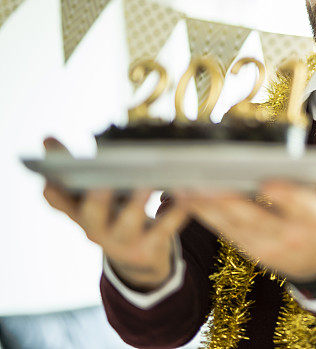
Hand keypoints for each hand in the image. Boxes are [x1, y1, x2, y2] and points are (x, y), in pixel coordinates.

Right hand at [41, 137, 189, 290]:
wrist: (140, 260)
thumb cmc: (115, 215)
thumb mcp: (95, 196)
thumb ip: (76, 169)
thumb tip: (46, 139)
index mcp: (80, 212)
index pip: (57, 202)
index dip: (52, 191)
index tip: (49, 178)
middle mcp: (96, 229)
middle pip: (92, 213)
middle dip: (98, 196)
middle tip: (106, 179)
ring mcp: (122, 241)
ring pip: (129, 221)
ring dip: (138, 200)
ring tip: (149, 180)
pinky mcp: (149, 248)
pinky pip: (164, 228)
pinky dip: (175, 211)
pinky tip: (184, 192)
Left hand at [175, 128, 315, 281]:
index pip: (300, 206)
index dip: (284, 196)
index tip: (266, 181)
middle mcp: (291, 234)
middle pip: (256, 217)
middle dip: (227, 200)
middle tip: (203, 180)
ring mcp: (267, 244)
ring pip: (232, 226)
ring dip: (206, 207)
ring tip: (183, 185)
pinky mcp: (250, 249)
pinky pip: (224, 232)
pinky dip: (204, 215)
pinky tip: (184, 197)